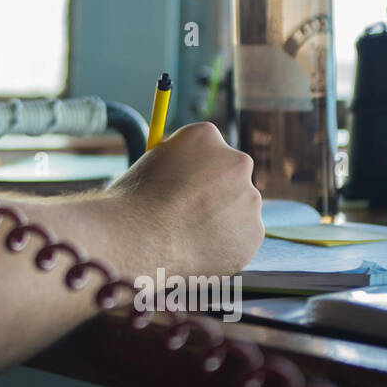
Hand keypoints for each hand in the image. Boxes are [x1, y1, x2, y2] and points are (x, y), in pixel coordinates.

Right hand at [99, 122, 263, 277]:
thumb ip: (174, 165)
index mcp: (204, 136)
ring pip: (236, 210)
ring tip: (182, 237)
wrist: (138, 241)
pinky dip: (222, 246)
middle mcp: (236, 160)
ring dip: (218, 220)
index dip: (191, 168)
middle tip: (186, 212)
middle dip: (214, 192)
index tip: (180, 184)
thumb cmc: (131, 203)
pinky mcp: (255, 233)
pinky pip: (239, 239)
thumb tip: (182, 176)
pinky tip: (194, 251)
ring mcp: (250, 198)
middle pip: (229, 175)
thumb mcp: (147, 166)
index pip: (206, 147)